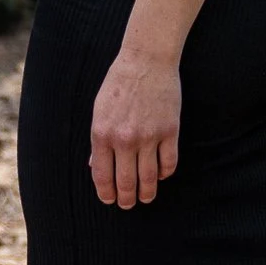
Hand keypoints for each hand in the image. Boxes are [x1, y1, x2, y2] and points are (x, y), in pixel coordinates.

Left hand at [90, 49, 180, 207]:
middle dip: (126, 198)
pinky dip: (166, 173)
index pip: (103, 175)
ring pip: (149, 177)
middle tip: (128, 204)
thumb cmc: (119, 83)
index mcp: (102, 134)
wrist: (146, 60)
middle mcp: (125, 139)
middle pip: (126, 182)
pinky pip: (169, 162)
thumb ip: (98, 141)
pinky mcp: (170, 130)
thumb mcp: (99, 110)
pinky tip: (162, 175)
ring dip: (148, 192)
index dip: (106, 193)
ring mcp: (149, 136)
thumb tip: (95, 167)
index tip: (109, 200)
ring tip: (147, 197)